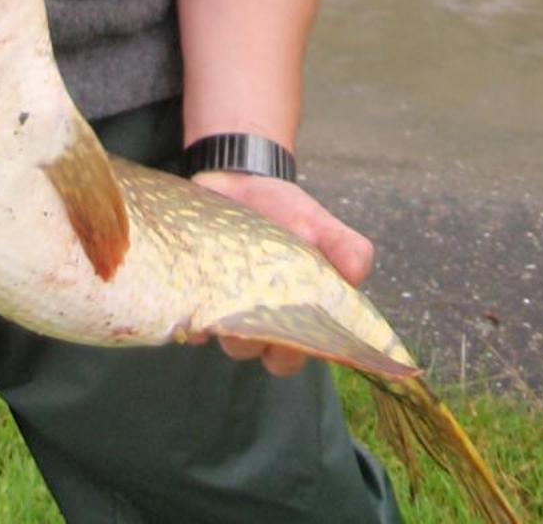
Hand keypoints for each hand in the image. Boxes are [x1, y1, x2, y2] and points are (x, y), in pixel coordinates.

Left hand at [193, 171, 374, 377]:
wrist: (242, 183)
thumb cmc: (288, 214)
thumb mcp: (320, 224)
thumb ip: (346, 247)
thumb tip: (356, 274)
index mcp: (293, 317)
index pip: (291, 358)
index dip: (291, 353)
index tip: (289, 332)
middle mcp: (257, 320)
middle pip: (253, 352)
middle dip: (252, 339)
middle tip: (254, 306)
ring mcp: (223, 308)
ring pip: (219, 336)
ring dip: (223, 319)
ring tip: (229, 283)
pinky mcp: (193, 292)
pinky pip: (186, 316)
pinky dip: (191, 306)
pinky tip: (199, 282)